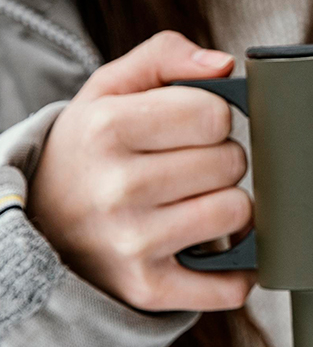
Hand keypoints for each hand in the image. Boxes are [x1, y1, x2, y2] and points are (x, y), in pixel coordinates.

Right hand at [28, 31, 255, 311]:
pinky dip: (236, 271)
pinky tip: (217, 251)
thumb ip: (165, 58)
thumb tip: (225, 65)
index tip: (194, 127)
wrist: (40, 223)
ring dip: (228, 207)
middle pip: (231, 162)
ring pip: (237, 213)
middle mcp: (117, 189)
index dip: (212, 118)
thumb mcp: (109, 90)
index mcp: (107, 129)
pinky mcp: (149, 288)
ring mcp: (134, 244)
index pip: (214, 115)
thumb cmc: (91, 151)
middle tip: (191, 168)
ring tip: (197, 202)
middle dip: (221, 160)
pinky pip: (230, 285)